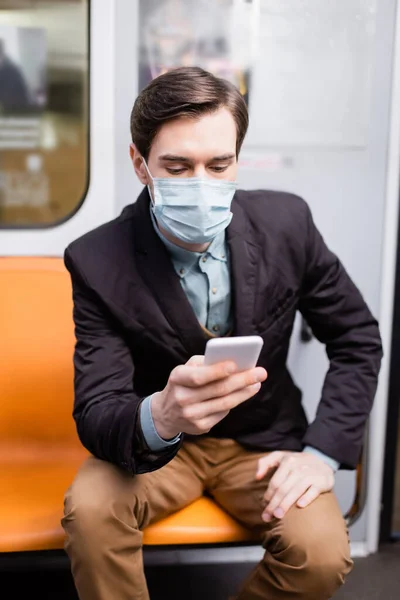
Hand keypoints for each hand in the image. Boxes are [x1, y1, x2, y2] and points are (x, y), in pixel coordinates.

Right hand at [151, 355, 266, 438]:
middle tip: (261, 373)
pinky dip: (235, 402)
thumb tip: (234, 364)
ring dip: (244, 392)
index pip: (199, 376)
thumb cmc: (183, 383)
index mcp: (177, 378)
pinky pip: (223, 413)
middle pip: (218, 390)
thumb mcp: (186, 369)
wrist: (165, 413)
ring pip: (224, 403)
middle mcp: (182, 398)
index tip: (236, 364)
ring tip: (257, 383)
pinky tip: (244, 394)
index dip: (217, 371)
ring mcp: (191, 415)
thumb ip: (205, 363)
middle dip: (242, 380)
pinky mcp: (199, 427)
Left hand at [256, 451, 334, 521]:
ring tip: (277, 516)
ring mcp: (310, 474)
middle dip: (273, 504)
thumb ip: (265, 463)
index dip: (268, 495)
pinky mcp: (321, 482)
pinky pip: (313, 491)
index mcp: (287, 461)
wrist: (322, 461)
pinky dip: (306, 498)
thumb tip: (257, 477)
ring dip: (285, 504)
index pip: (275, 482)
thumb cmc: (296, 463)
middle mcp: (298, 467)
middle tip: (267, 517)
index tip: (264, 506)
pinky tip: (299, 506)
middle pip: (283, 488)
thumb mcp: (280, 457)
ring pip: (295, 491)